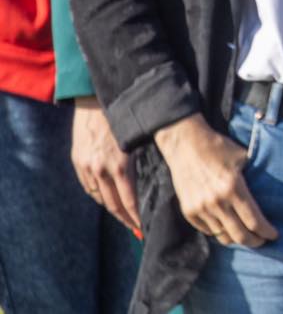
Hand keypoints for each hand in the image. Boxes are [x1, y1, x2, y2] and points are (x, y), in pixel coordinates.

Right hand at [71, 97, 141, 233]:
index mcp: (119, 164)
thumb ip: (144, 159)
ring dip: (112, 209)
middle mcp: (100, 169)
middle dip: (125, 219)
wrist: (95, 99)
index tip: (143, 227)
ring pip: (99, 197)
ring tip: (124, 218)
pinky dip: (99, 196)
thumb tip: (157, 178)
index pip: (128, 200)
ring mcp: (87, 166)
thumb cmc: (125, 116)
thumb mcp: (139, 138)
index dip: (135, 217)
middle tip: (136, 230)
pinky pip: (88, 187)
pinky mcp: (78, 161)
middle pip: (113, 204)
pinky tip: (108, 200)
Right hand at [154, 114, 275, 247]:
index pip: (254, 221)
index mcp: (234, 188)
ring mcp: (200, 208)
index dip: (266, 232)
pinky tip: (229, 227)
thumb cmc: (219, 148)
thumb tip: (272, 191)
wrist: (185, 144)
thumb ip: (255, 177)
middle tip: (263, 240)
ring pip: (223, 236)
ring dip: (237, 238)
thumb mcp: (244, 158)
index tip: (274, 235)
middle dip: (255, 241)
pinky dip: (220, 232)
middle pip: (240, 235)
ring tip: (246, 235)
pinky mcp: (189, 211)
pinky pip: (208, 230)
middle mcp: (216, 202)